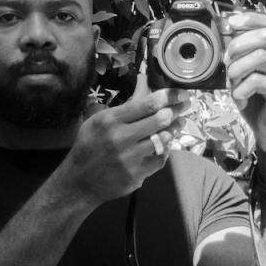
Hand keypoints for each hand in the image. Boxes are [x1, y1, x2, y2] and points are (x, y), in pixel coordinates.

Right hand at [57, 75, 189, 205]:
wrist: (79, 181)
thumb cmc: (89, 146)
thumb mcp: (99, 120)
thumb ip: (124, 106)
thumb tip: (145, 84)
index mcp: (110, 120)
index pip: (146, 104)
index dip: (169, 97)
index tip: (181, 93)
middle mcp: (121, 138)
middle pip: (159, 120)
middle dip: (177, 110)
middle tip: (186, 105)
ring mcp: (130, 158)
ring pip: (163, 139)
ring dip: (175, 129)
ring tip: (180, 122)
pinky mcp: (136, 174)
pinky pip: (160, 158)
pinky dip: (166, 149)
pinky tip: (167, 143)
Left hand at [225, 12, 265, 183]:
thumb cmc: (258, 102)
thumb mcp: (244, 76)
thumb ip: (239, 58)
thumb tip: (225, 37)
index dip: (251, 19)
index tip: (230, 23)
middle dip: (238, 45)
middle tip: (227, 62)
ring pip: (259, 57)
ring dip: (236, 70)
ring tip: (232, 85)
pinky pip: (256, 81)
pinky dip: (240, 90)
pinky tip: (241, 100)